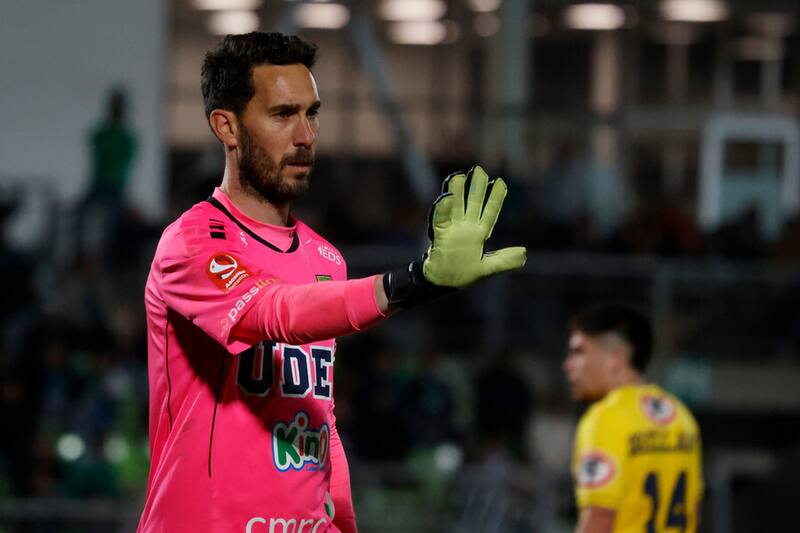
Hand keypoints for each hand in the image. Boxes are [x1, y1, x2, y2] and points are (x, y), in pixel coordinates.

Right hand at [423, 165, 526, 286]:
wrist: (442, 282)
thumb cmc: (462, 274)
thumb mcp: (487, 269)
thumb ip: (504, 260)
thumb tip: (524, 253)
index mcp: (479, 234)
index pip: (490, 212)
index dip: (495, 198)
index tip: (500, 182)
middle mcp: (466, 228)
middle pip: (473, 204)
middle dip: (476, 187)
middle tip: (479, 170)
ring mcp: (453, 229)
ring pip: (456, 206)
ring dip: (457, 191)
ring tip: (459, 176)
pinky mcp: (439, 234)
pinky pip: (441, 219)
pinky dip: (443, 209)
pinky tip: (447, 197)